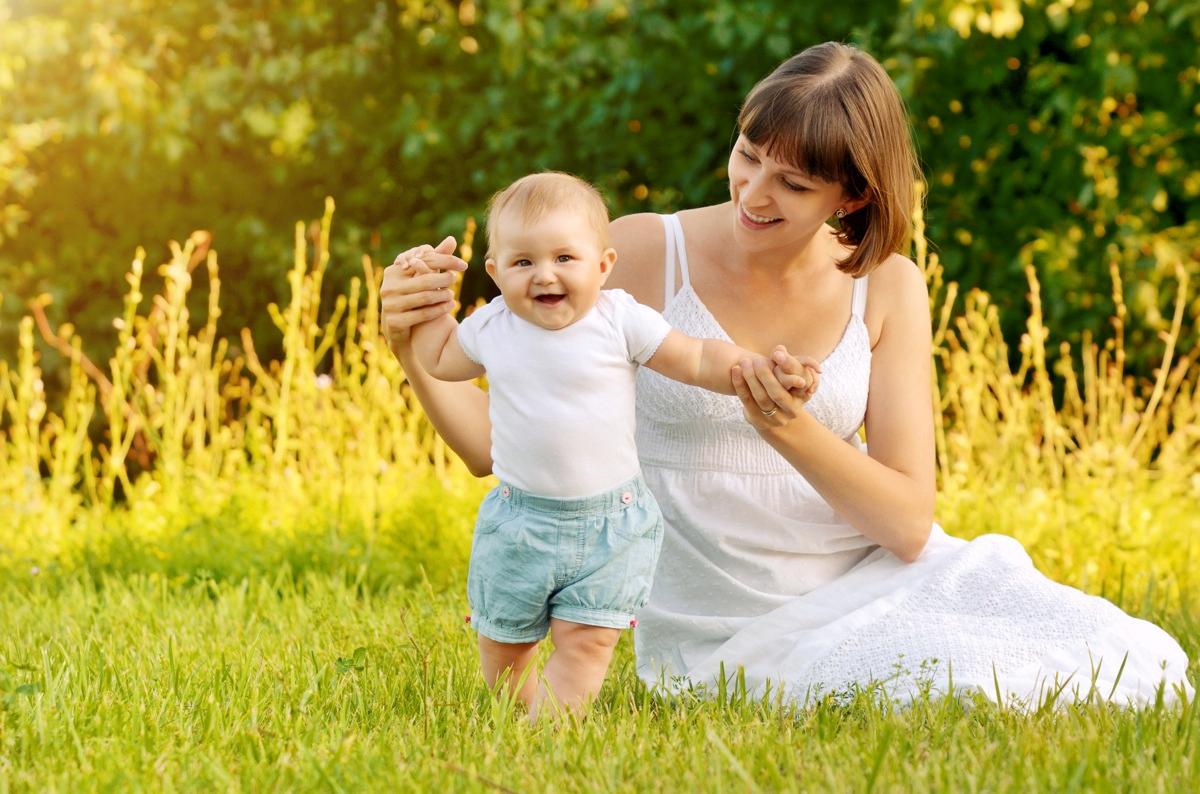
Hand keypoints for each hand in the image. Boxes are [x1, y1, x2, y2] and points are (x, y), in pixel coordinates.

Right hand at [380, 236, 467, 353]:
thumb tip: (451, 239)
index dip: (446, 260)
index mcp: (393, 271)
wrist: (397, 328)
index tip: (463, 264)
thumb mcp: (421, 276)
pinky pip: (423, 314)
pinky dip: (440, 309)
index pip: (423, 261)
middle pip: (425, 279)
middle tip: (455, 278)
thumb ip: (435, 259)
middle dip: (445, 278)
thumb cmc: (411, 296)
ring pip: (426, 297)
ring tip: (452, 294)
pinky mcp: (395, 321)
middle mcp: (388, 287)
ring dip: (444, 294)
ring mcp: (390, 305)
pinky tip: (450, 306)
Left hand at [731, 346, 820, 429]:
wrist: (774, 415)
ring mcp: (775, 418)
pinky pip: (747, 401)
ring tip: (744, 363)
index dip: (788, 367)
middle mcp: (792, 410)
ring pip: (761, 397)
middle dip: (765, 374)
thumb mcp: (787, 376)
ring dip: (750, 378)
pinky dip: (740, 385)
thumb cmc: (781, 387)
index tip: (776, 354)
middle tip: (755, 359)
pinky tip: (735, 371)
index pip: (797, 381)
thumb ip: (784, 362)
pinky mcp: (758, 421)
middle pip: (777, 392)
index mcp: (802, 396)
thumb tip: (779, 348)